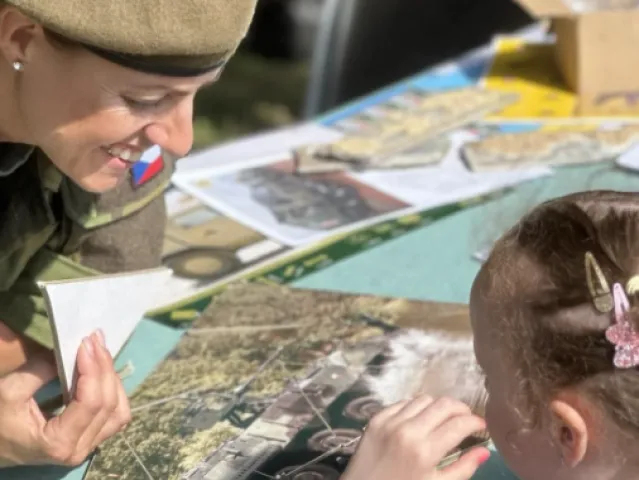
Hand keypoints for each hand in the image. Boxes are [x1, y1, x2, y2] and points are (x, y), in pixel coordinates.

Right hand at [0, 330, 130, 466]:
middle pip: (109, 404)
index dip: (93, 370)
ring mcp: (89, 447)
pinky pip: (116, 416)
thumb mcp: (10, 392)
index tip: (87, 344)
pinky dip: (115, 392)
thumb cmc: (0, 420)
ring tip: (101, 354)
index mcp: (58, 442)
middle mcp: (80, 449)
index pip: (91, 402)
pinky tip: (104, 372)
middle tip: (96, 340)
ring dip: (113, 379)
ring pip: (120, 411)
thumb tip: (69, 352)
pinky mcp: (92, 439)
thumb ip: (38, 372)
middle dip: (105, 367)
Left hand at [342, 395, 489, 479]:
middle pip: (444, 404)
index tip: (481, 426)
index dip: (476, 422)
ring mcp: (389, 421)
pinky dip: (416, 408)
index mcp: (425, 451)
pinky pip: (403, 403)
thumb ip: (462, 469)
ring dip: (438, 407)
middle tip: (466, 419)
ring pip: (424, 399)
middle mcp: (408, 430)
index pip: (459, 424)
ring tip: (443, 419)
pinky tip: (420, 420)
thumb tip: (485, 450)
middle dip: (461, 409)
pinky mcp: (376, 418)